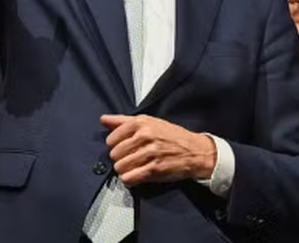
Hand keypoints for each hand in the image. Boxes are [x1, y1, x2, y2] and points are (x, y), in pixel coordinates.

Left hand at [100, 114, 216, 186]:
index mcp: (140, 123)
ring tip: (133, 167)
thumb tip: (103, 119)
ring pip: (120, 166)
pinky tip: (135, 175)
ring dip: (124, 170)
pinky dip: (130, 179)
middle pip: (114, 154)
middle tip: (130, 158)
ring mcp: (150, 153)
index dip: (115, 145)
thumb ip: (123, 121)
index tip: (123, 147)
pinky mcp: (154, 169)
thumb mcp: (149, 122)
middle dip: (120, 158)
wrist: (195, 151)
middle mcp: (144, 136)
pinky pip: (130, 178)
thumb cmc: (171, 136)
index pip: (112, 138)